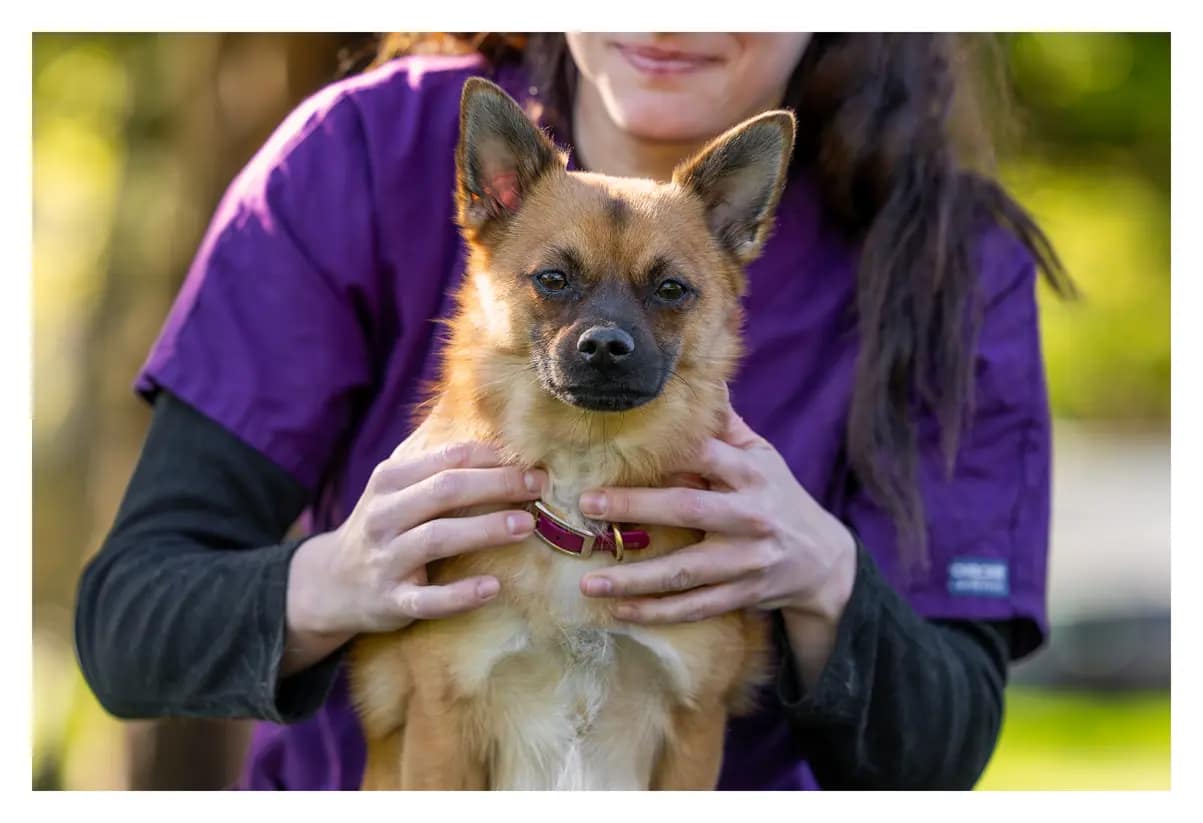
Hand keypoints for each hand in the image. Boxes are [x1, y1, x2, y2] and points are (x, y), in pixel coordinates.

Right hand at [282, 440, 544, 674]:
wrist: (332, 583)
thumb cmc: (383, 525)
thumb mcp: (395, 486)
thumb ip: (432, 458)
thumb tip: (483, 420)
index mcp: (389, 480)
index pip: (446, 459)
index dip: (492, 458)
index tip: (531, 463)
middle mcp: (384, 515)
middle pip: (445, 491)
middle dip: (497, 485)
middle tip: (538, 487)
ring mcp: (386, 559)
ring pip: (437, 538)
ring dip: (485, 530)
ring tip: (526, 526)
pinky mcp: (391, 601)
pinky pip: (427, 599)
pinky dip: (460, 594)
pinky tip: (493, 587)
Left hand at [576, 401, 855, 628]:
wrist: (824, 561)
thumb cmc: (778, 497)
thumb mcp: (762, 457)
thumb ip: (726, 426)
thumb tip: (700, 379)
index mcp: (752, 474)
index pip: (706, 455)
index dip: (666, 450)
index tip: (620, 446)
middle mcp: (750, 517)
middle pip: (688, 509)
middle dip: (636, 507)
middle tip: (587, 503)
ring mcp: (746, 561)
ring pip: (684, 572)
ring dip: (634, 578)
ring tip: (590, 581)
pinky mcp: (741, 595)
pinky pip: (692, 607)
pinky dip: (655, 612)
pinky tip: (618, 610)